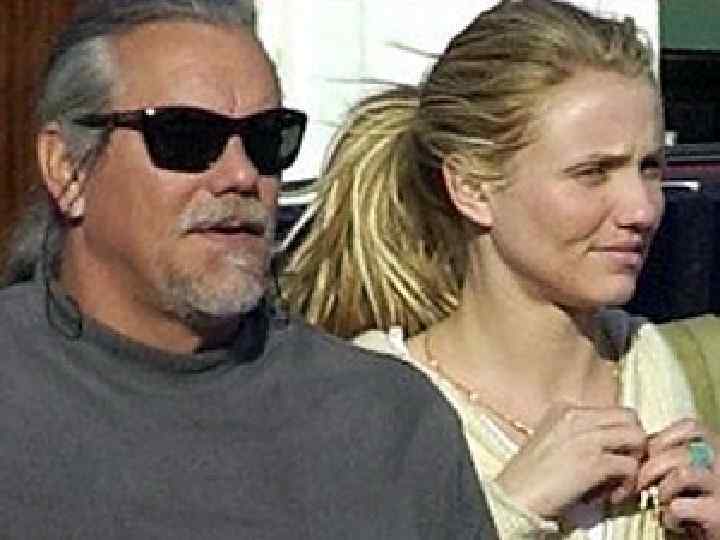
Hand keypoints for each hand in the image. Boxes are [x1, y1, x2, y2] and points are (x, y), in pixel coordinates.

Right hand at [495, 402, 646, 518]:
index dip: (619, 435)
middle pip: (629, 417)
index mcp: (564, 409)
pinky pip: (630, 467)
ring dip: (635, 462)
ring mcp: (585, 437)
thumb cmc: (530, 477)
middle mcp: (576, 416)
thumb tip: (611, 444)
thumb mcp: (551, 441)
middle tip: (625, 465)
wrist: (513, 496)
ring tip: (619, 482)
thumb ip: (579, 434)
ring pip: (636, 437)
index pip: (611, 411)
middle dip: (634, 442)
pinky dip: (628, 484)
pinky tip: (612, 496)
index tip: (613, 455)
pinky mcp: (593, 462)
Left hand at [638, 418, 719, 538]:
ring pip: (682, 475)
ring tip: (663, 503)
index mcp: (719, 448)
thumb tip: (642, 445)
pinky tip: (673, 522)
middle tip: (641, 484)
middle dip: (651, 468)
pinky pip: (680, 506)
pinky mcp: (718, 514)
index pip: (690, 427)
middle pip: (680, 452)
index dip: (662, 439)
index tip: (648, 456)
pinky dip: (668, 515)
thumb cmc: (703, 498)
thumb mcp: (695, 469)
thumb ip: (677, 454)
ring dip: (664, 490)